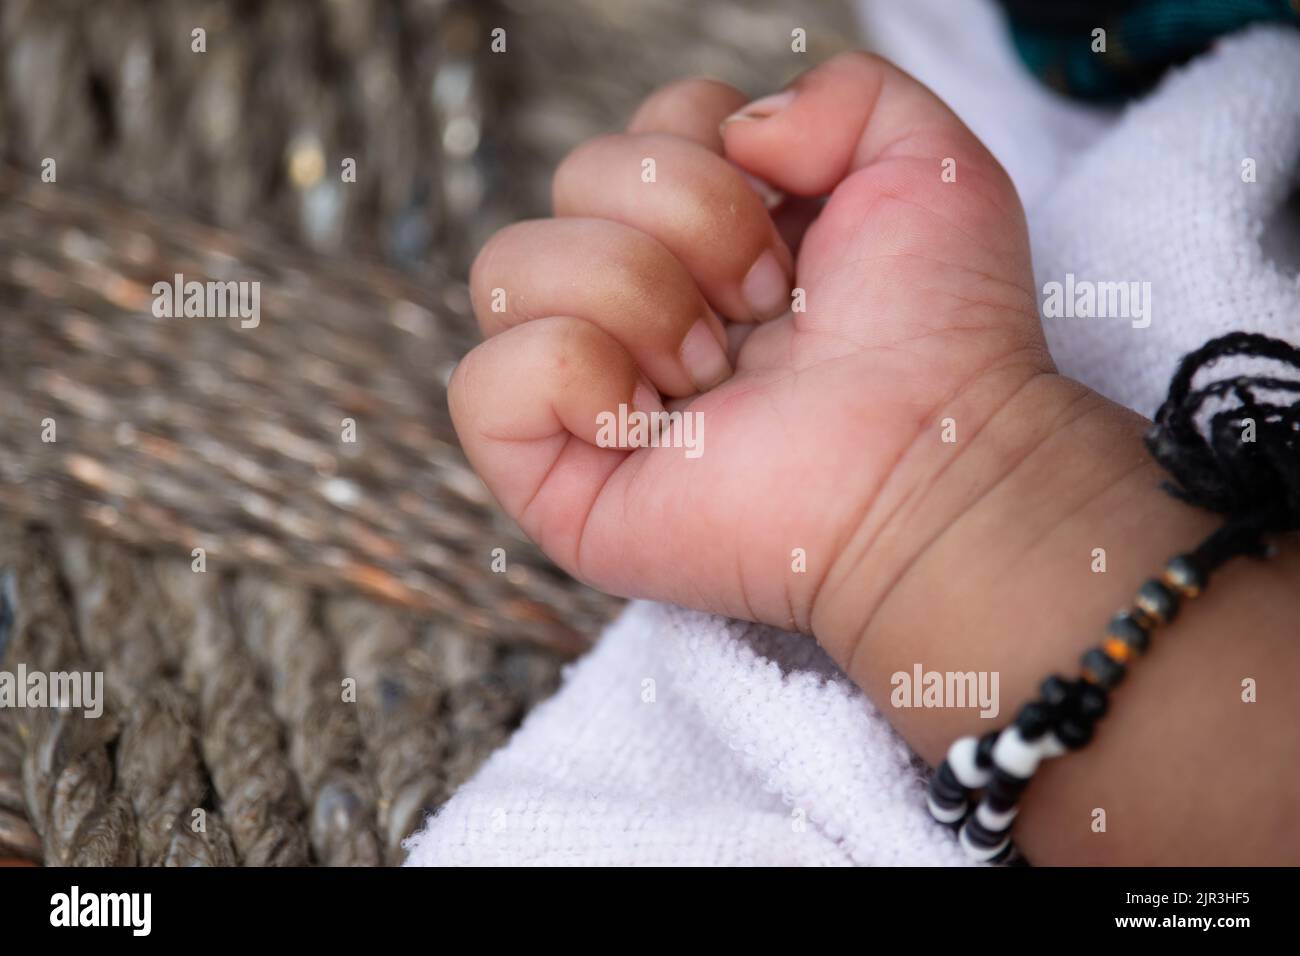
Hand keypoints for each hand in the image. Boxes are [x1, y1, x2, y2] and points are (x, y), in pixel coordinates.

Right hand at [449, 52, 1050, 665]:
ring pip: (508, 267)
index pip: (637, 132)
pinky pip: (483, 383)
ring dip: (635, 299)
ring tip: (715, 374)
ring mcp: (585, 392)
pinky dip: (571, 377)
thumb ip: (839, 90)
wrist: (932, 462)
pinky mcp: (552, 477)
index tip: (794, 242)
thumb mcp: (926, 161)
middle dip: (688, 222)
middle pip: (572, 177)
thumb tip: (734, 129)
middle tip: (767, 310)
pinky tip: (646, 423)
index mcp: (702, 240)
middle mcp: (634, 306)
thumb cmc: (938, 334)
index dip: (709, 155)